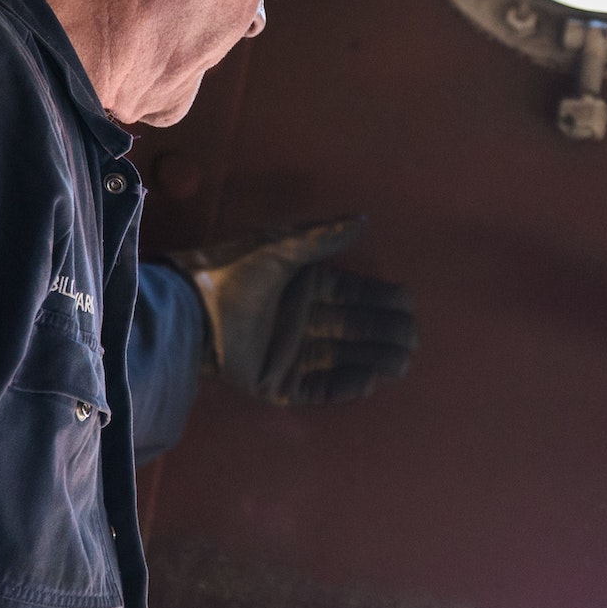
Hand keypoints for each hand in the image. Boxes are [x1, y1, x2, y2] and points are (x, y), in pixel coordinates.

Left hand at [169, 217, 417, 405]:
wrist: (192, 310)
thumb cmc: (234, 272)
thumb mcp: (280, 247)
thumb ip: (323, 237)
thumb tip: (364, 219)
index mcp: (305, 288)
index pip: (355, 295)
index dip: (383, 300)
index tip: (409, 304)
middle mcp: (303, 322)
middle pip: (355, 329)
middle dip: (387, 333)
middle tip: (414, 339)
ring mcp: (292, 355)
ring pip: (343, 360)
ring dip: (374, 360)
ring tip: (402, 362)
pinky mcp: (278, 385)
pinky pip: (318, 388)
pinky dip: (344, 386)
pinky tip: (370, 381)